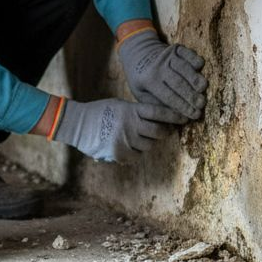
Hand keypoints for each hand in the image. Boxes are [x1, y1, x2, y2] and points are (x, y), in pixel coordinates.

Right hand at [53, 98, 187, 162]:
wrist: (77, 125)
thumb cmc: (99, 112)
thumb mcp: (119, 105)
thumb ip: (137, 112)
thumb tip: (158, 119)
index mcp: (132, 110)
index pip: (159, 112)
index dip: (174, 116)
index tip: (184, 118)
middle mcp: (131, 124)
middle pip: (159, 131)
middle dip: (163, 132)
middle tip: (162, 131)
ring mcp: (126, 140)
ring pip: (149, 145)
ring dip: (146, 143)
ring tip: (136, 138)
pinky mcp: (120, 153)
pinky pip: (137, 156)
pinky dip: (135, 153)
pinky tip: (126, 146)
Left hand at [117, 29, 207, 118]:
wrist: (138, 53)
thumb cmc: (141, 78)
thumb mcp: (140, 93)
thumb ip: (155, 103)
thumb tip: (174, 116)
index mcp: (149, 81)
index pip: (169, 97)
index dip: (183, 107)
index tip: (195, 115)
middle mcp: (158, 67)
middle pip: (179, 83)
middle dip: (191, 96)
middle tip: (202, 105)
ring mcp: (167, 56)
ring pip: (185, 68)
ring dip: (195, 79)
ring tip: (204, 89)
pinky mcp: (176, 48)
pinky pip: (188, 54)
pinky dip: (195, 60)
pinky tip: (201, 68)